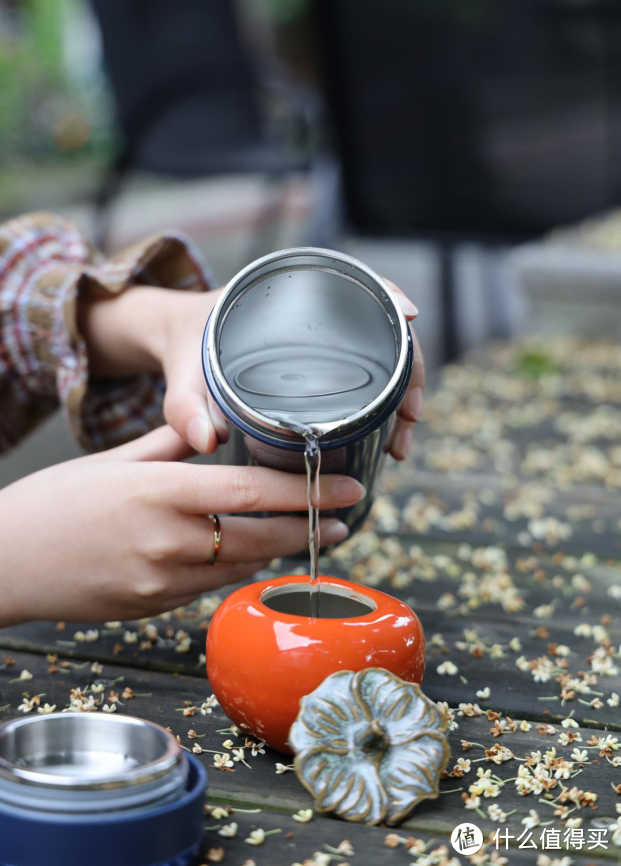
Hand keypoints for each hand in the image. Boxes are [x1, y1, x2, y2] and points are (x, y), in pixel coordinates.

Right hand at [0, 426, 363, 626]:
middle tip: (346, 519)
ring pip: (242, 566)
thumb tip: (210, 430)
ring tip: (306, 533)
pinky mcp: (152, 607)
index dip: (310, 492)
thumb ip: (169, 444)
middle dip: (311, 529)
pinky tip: (247, 553)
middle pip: (263, 536)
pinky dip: (236, 568)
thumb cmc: (51, 504)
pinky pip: (210, 587)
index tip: (350, 490)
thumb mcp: (111, 460)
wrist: (3, 564)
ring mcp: (162, 582)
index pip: (253, 492)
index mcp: (160, 493)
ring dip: (278, 549)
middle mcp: (169, 541)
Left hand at [80, 278, 423, 459]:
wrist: (175, 340)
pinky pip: (365, 377)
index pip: (351, 283)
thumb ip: (184, 405)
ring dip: (402, 397)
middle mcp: (314, 315)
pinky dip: (384, 406)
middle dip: (408, 372)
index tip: (411, 316)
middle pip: (380, 331)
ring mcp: (323, 341)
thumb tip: (207, 441)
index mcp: (285, 295)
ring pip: (380, 361)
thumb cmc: (182, 344)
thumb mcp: (181, 370)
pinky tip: (391, 435)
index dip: (388, 295)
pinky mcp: (322, 366)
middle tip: (412, 418)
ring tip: (403, 441)